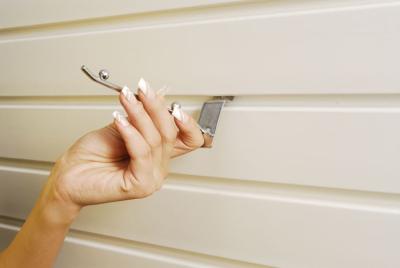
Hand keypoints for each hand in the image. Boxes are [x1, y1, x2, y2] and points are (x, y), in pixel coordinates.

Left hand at [44, 79, 203, 218]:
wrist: (68, 176)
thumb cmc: (90, 156)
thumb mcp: (120, 127)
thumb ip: (141, 116)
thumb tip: (157, 95)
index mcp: (158, 155)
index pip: (190, 140)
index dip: (188, 122)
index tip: (173, 103)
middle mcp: (158, 167)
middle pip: (171, 133)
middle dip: (155, 107)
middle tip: (141, 89)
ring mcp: (151, 178)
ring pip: (155, 140)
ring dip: (139, 114)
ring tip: (125, 100)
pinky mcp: (140, 185)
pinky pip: (141, 152)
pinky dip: (131, 133)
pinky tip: (120, 120)